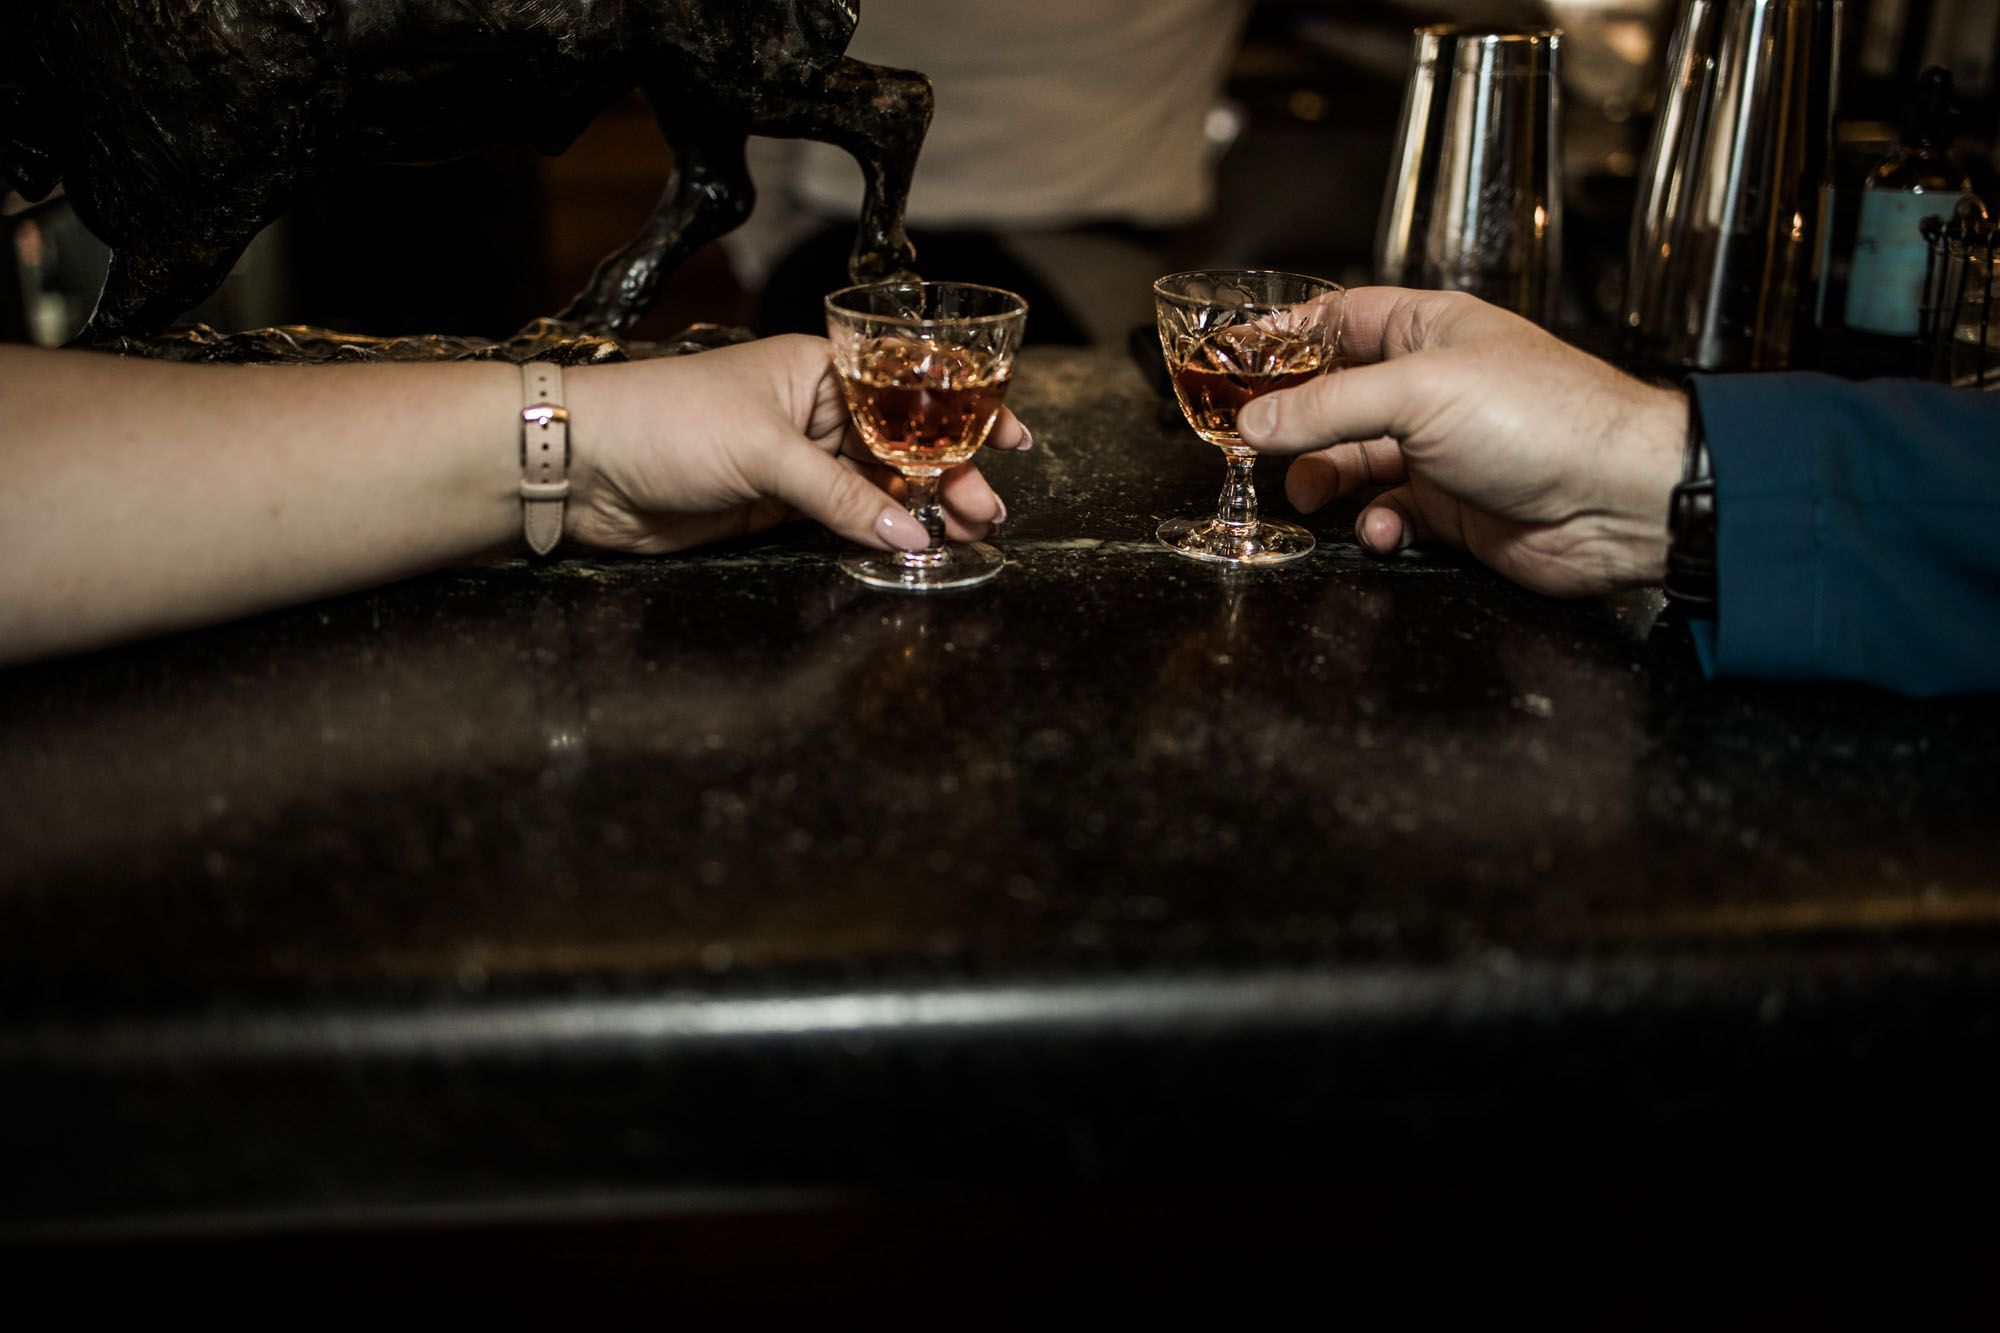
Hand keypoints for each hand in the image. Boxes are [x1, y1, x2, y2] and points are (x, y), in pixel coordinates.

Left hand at [563, 334, 1025, 554]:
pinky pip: (844, 520)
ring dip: (922, 508)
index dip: (963, 410)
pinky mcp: (776, 506)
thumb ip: (841, 495)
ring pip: (878, 486)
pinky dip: (878, 533)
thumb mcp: (765, 452)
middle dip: (952, 473)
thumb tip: (908, 529)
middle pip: (903, 442)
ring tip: (966, 533)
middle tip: (987, 509)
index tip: (1011, 437)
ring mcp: (797, 461)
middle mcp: (812, 410)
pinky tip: (910, 545)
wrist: (585, 469)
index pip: (907, 387)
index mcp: (817, 368)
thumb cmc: (665, 422)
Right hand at [1237, 288, 1685, 597]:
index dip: (1286, 339)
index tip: (1233, 360)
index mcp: (1431, 331)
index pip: (1341, 320)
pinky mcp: (1452, 507)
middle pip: (1335, 398)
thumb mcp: (1418, 394)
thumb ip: (1326, 407)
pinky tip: (1384, 530)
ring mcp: (1442, 449)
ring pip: (1354, 461)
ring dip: (1325, 480)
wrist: (1618, 499)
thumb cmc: (1546, 419)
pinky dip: (1376, 527)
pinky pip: (1389, 515)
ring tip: (1310, 495)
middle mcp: (1434, 386)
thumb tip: (1255, 420)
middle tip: (1251, 445)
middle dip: (1293, 425)